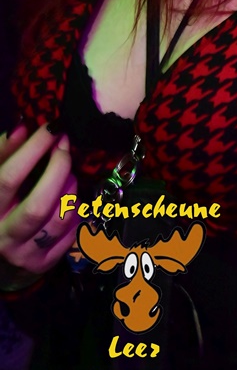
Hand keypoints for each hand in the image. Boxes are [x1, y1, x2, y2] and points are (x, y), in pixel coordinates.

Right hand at [0, 124, 78, 290]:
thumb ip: (4, 153)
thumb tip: (22, 125)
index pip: (8, 179)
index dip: (33, 150)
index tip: (52, 127)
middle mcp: (3, 236)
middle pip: (37, 205)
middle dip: (58, 170)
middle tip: (65, 148)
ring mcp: (24, 254)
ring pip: (59, 220)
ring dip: (71, 190)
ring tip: (69, 175)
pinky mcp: (44, 264)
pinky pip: (71, 233)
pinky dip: (77, 211)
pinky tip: (71, 199)